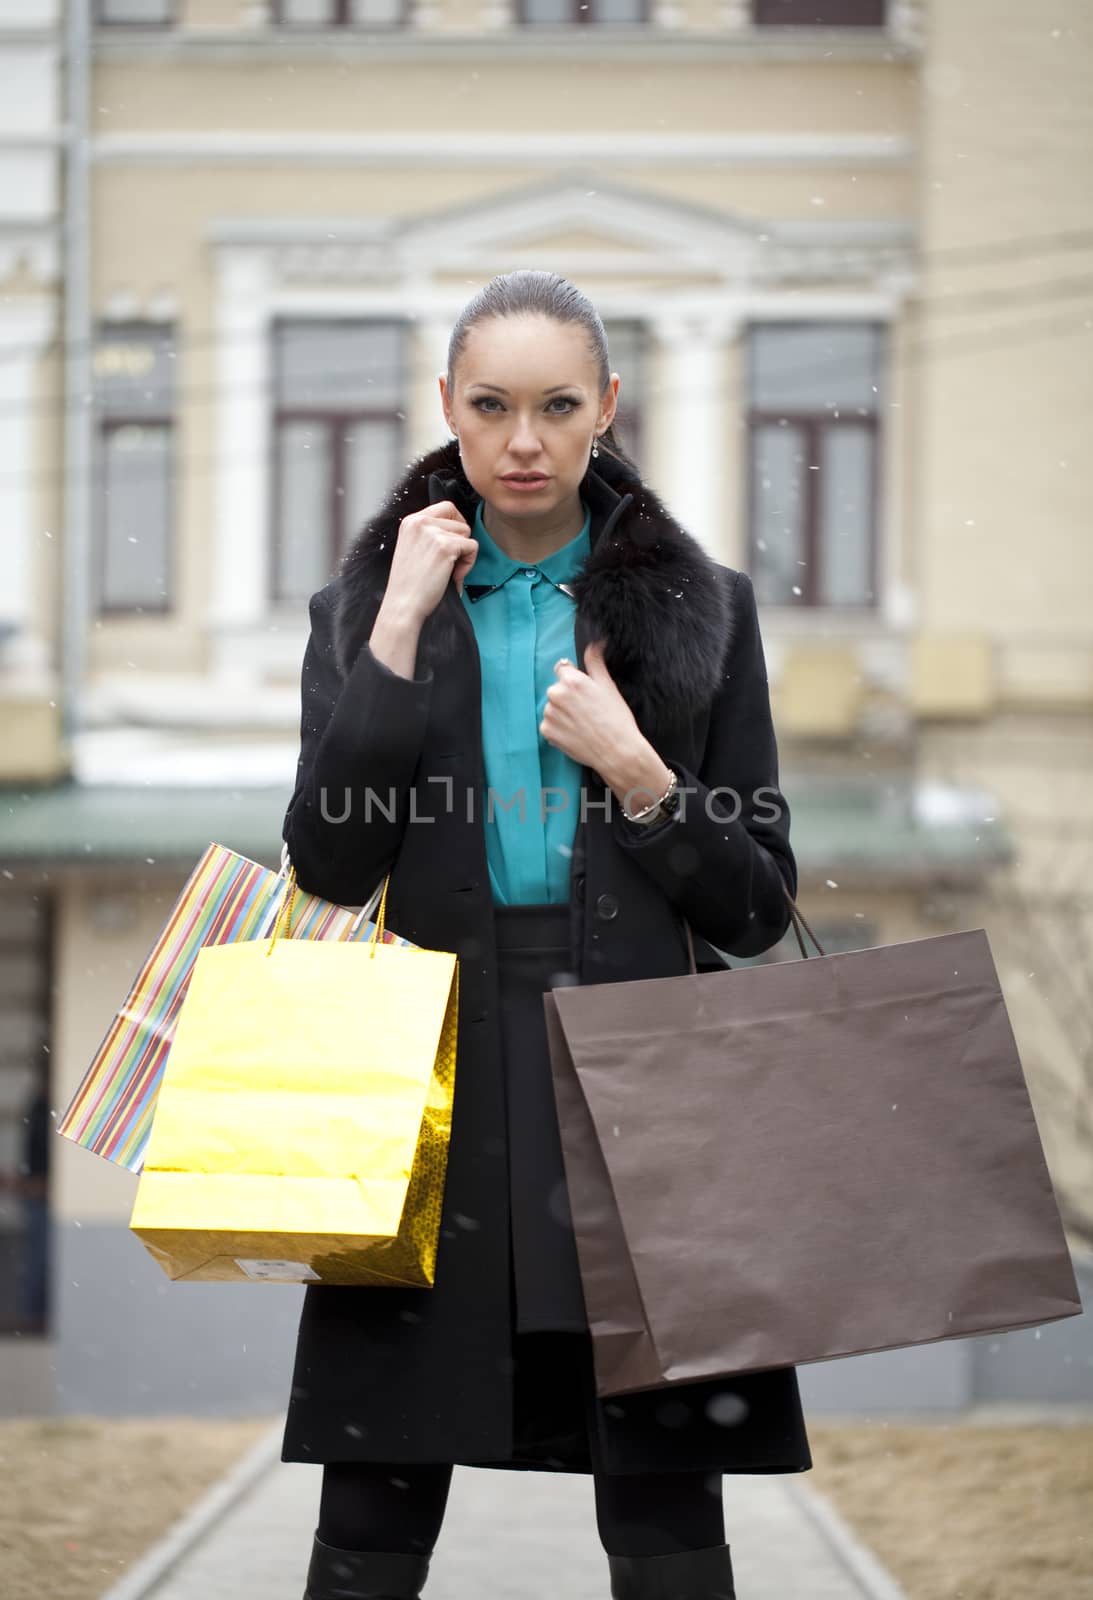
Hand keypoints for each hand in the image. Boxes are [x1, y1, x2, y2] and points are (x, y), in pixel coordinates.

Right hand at [383, 499, 478, 621]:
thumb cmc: (408, 584)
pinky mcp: (446, 546)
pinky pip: (472, 547)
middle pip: (459, 520)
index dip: (455, 525)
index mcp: (411, 521)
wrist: (403, 604)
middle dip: (460, 540)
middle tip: (449, 561)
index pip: (446, 507)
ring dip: (463, 554)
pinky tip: (452, 576)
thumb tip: (455, 529)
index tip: (451, 545)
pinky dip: (468, 565)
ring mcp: (433, 533)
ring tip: (448, 571)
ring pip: (467, 533)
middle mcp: (420, 522)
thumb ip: (428, 534)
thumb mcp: (411, 547)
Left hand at [540, 639, 671, 807]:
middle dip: (568, 697)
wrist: (617, 752)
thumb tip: (595, 643)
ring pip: (553, 708)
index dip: (573, 679)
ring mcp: (549, 714)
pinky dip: (559, 729)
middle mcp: (556, 694)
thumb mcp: (608, 686)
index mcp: (571, 680)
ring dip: (563, 713)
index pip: (562, 669)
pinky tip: (575, 733)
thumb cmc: (616, 719)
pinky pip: (549, 725)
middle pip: (557, 689)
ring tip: (583, 724)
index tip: (583, 691)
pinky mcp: (546, 732)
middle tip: (587, 711)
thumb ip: (595, 662)